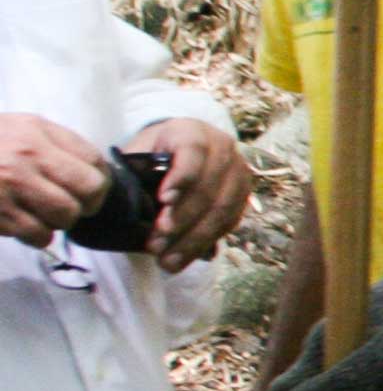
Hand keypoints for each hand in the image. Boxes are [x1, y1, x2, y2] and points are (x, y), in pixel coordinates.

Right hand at [0, 113, 110, 246]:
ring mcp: (8, 187)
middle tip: (71, 205)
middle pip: (88, 193)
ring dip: (59, 221)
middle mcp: (25, 158)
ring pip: (64, 218)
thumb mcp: (22, 127)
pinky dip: (37, 235)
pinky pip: (38, 236)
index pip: (94, 164)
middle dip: (85, 204)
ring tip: (42, 212)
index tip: (89, 189)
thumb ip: (59, 144)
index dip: (99, 182)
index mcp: (36, 133)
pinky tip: (23, 222)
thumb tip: (98, 172)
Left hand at [126, 117, 249, 269]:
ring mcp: (238, 172)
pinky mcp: (243, 196)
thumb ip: (134, 176)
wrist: (178, 153)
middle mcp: (222, 148)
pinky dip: (205, 243)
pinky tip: (184, 258)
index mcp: (191, 131)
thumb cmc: (151, 157)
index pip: (192, 150)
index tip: (163, 200)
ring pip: (222, 209)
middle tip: (155, 244)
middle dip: (182, 219)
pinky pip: (228, 223)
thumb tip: (131, 209)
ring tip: (167, 259)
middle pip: (208, 187)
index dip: (181, 176)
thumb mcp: (138, 156)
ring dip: (193, 239)